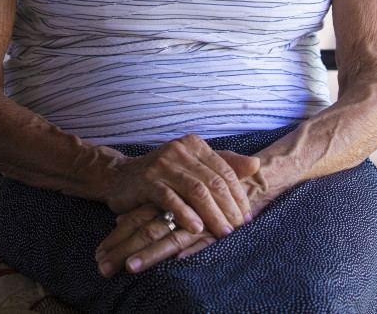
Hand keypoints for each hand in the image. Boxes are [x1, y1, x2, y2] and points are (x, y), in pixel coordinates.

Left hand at [95, 203, 216, 277]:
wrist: (242, 186)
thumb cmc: (203, 197)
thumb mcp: (172, 201)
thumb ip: (147, 211)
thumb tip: (118, 220)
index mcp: (164, 203)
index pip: (135, 220)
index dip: (117, 237)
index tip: (99, 255)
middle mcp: (177, 212)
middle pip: (146, 231)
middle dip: (123, 250)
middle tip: (103, 267)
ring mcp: (195, 223)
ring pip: (168, 239)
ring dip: (148, 255)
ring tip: (129, 269)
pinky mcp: (214, 232)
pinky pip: (199, 244)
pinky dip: (188, 251)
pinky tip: (175, 262)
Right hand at [102, 136, 259, 239]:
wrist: (119, 177)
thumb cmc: (162, 174)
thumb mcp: (193, 165)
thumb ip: (224, 164)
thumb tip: (256, 164)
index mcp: (194, 145)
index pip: (225, 171)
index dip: (239, 195)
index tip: (247, 216)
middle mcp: (180, 150)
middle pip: (213, 181)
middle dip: (229, 207)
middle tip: (239, 228)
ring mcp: (162, 165)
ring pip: (196, 191)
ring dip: (213, 214)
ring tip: (223, 233)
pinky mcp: (147, 181)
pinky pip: (171, 200)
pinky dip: (186, 215)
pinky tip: (197, 229)